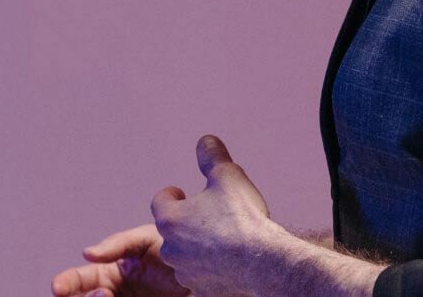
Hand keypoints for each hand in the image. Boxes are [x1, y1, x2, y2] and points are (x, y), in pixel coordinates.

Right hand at [49, 223, 188, 296]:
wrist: (216, 268)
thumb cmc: (181, 249)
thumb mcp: (149, 238)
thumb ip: (119, 243)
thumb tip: (87, 253)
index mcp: (113, 273)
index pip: (81, 280)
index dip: (67, 283)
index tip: (58, 287)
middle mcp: (117, 293)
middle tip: (102, 294)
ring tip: (109, 295)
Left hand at [151, 135, 276, 295]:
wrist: (262, 261)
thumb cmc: (242, 218)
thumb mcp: (228, 176)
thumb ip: (212, 157)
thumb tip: (205, 140)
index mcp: (171, 219)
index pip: (160, 201)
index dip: (172, 194)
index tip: (182, 193)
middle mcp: (172, 248)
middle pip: (173, 230)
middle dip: (188, 222)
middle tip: (210, 215)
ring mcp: (186, 271)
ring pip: (186, 255)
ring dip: (198, 246)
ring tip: (224, 239)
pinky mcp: (202, 289)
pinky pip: (203, 275)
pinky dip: (212, 268)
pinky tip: (231, 261)